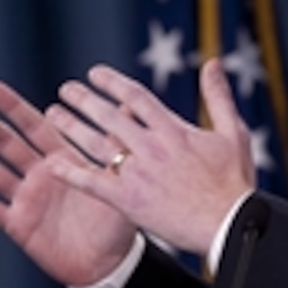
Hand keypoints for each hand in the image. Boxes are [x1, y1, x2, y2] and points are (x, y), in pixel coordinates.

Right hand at [0, 81, 136, 287]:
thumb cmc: (118, 220)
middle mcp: (41, 175)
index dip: (14, 108)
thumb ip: (118, 144)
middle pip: (7, 143)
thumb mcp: (120, 178)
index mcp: (64, 160)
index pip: (35, 126)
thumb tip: (133, 106)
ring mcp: (26, 198)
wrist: (108, 264)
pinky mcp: (16, 223)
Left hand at [45, 58, 255, 255]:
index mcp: (174, 129)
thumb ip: (218, 96)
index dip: (112, 82)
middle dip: (84, 99)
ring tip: (53, 115)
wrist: (229, 224)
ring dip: (71, 127)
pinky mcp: (128, 200)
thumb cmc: (235, 181)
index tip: (94, 74)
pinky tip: (51, 164)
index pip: (135, 96)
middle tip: (65, 89)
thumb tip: (213, 63)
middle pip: (109, 115)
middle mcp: (151, 147)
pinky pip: (91, 182)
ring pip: (96, 144)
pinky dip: (70, 172)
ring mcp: (137, 173)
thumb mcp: (233, 132)